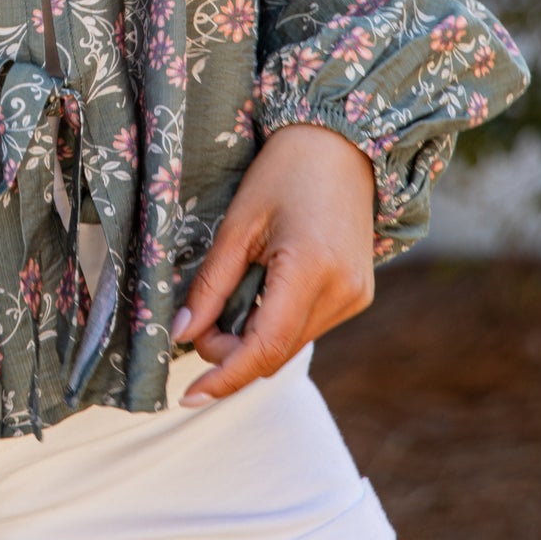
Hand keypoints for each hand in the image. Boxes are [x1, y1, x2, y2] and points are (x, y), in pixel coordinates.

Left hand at [171, 122, 375, 403]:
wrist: (342, 144)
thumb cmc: (283, 171)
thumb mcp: (238, 224)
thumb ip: (211, 284)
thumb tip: (181, 335)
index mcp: (310, 270)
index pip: (265, 347)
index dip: (225, 375)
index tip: (190, 395)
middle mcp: (343, 293)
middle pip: (277, 353)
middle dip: (231, 355)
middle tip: (196, 329)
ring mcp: (356, 297)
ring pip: (292, 344)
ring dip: (253, 341)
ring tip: (224, 307)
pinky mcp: (359, 295)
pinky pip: (308, 327)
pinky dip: (275, 326)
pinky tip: (256, 297)